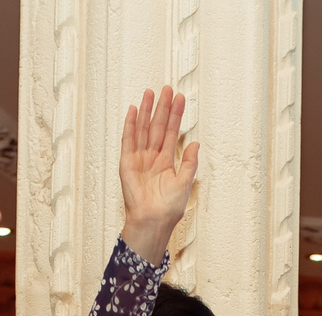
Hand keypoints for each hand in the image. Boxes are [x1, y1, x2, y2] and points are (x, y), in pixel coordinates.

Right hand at [118, 86, 198, 263]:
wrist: (152, 221)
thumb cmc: (167, 209)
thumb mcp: (184, 183)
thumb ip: (189, 162)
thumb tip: (195, 143)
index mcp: (166, 162)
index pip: (171, 132)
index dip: (175, 115)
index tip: (180, 98)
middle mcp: (152, 157)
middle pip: (157, 126)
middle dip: (162, 107)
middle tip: (167, 88)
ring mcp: (139, 158)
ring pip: (143, 128)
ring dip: (146, 110)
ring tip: (150, 92)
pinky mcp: (127, 163)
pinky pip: (128, 140)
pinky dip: (130, 125)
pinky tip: (133, 110)